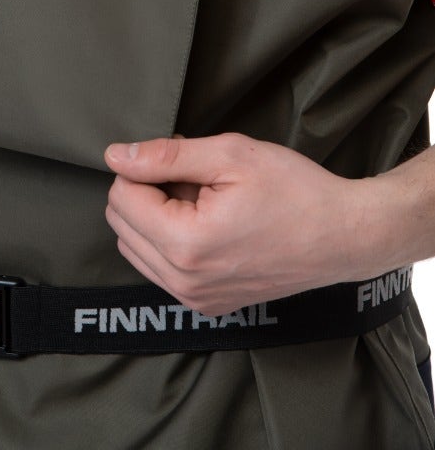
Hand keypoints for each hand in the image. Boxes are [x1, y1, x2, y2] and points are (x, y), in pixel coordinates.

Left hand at [104, 133, 379, 315]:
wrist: (344, 236)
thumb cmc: (295, 191)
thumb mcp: (230, 155)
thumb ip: (165, 156)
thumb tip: (116, 156)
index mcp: (186, 244)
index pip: (121, 196)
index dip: (146, 168)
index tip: (185, 161)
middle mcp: (184, 281)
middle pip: (121, 223)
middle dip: (148, 192)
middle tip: (197, 179)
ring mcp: (196, 299)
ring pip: (136, 247)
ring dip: (157, 217)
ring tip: (205, 201)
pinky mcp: (208, 304)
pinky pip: (161, 269)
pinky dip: (172, 241)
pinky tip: (211, 224)